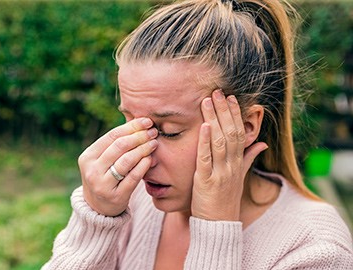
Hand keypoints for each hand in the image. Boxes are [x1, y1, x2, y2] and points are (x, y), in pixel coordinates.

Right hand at [79, 117, 157, 216]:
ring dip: (143, 149)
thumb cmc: (104, 177)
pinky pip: (133, 177)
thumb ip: (115, 145)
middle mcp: (92, 170)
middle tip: (153, 132)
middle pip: (119, 146)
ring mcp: (102, 185)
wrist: (97, 208)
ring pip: (126, 161)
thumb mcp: (101, 161)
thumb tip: (139, 122)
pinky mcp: (115, 197)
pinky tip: (150, 159)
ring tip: (154, 143)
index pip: (112, 136)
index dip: (131, 127)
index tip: (146, 121)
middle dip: (139, 136)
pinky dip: (143, 166)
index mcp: (88, 157)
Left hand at [191, 90, 267, 220]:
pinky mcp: (206, 181)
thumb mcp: (240, 177)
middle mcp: (232, 166)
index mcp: (239, 163)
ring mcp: (220, 173)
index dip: (235, 115)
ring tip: (207, 101)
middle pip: (231, 133)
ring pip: (220, 142)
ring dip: (214, 119)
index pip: (240, 133)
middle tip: (217, 92)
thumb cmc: (225, 200)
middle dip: (224, 111)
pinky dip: (205, 142)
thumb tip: (262, 144)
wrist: (219, 225)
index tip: (230, 98)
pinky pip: (206, 159)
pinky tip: (203, 126)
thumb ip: (249, 159)